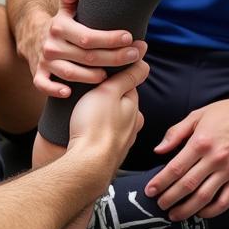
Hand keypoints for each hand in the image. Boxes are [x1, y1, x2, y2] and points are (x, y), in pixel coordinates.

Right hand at [32, 0, 145, 97]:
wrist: (35, 36)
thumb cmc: (62, 23)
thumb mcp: (66, 7)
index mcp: (60, 27)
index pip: (88, 36)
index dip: (110, 38)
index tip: (129, 38)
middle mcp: (51, 45)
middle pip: (86, 56)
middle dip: (114, 57)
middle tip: (135, 56)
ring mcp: (45, 61)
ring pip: (70, 73)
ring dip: (92, 76)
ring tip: (112, 76)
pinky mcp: (39, 74)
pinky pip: (43, 85)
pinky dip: (54, 90)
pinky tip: (69, 93)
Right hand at [67, 59, 147, 173]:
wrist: (86, 165)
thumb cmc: (95, 126)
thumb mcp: (109, 91)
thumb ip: (126, 77)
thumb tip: (144, 62)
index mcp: (134, 107)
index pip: (128, 85)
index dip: (112, 78)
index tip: (99, 76)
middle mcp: (133, 126)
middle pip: (120, 105)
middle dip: (107, 100)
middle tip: (87, 97)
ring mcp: (122, 142)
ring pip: (112, 123)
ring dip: (101, 118)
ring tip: (84, 116)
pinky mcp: (110, 155)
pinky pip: (103, 138)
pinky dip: (96, 134)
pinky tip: (85, 133)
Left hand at [144, 90, 228, 220]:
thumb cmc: (228, 112)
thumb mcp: (197, 115)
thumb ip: (175, 133)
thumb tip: (158, 150)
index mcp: (200, 142)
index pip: (175, 168)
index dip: (160, 182)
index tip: (150, 191)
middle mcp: (215, 158)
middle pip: (187, 185)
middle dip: (170, 198)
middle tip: (159, 205)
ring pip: (204, 197)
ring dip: (187, 209)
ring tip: (174, 215)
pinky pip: (225, 201)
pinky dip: (211, 211)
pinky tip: (200, 213)